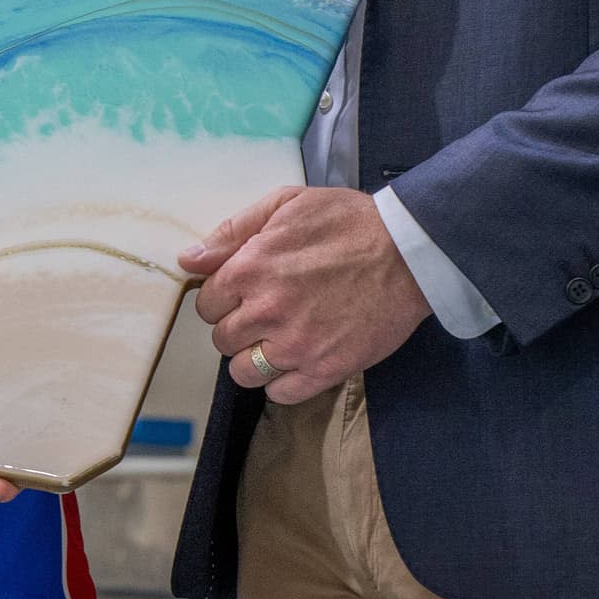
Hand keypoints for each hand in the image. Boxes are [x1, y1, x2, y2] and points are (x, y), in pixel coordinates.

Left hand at [180, 186, 431, 402]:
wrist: (410, 252)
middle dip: (238, 327)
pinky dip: (282, 383)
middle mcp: (266, 311)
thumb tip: (188, 260)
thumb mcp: (286, 205)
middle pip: (222, 339)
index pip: (206, 304)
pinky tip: (296, 361)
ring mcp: (295, 345)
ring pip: (243, 372)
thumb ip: (233, 232)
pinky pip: (280, 393)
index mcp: (250, 269)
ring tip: (278, 341)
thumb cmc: (349, 223)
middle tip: (265, 314)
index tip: (243, 294)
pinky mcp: (325, 369)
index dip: (223, 298)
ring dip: (254, 359)